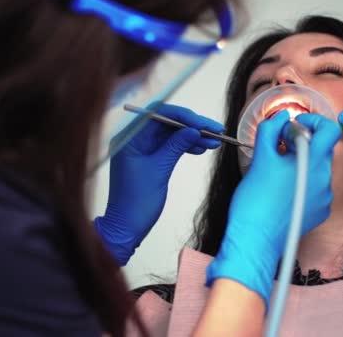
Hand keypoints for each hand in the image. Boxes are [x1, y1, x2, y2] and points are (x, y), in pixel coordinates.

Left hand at [95, 103, 223, 265]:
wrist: (126, 227)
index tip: (205, 124)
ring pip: (170, 134)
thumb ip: (175, 146)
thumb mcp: (159, 170)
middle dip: (191, 126)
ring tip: (213, 143)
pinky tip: (200, 149)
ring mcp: (140, 148)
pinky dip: (184, 146)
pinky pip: (168, 146)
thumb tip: (194, 129)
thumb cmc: (136, 202)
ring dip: (191, 136)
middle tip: (215, 131)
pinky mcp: (147, 158)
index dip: (184, 116)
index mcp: (129, 138)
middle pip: (166, 122)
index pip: (158, 114)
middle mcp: (132, 139)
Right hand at [206, 111, 341, 301]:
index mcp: (314, 163)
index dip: (313, 121)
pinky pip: (315, 188)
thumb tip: (281, 118)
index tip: (294, 124)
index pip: (330, 130)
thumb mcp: (260, 158)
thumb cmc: (256, 203)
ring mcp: (324, 198)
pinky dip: (301, 183)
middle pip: (321, 149)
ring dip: (300, 164)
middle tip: (279, 147)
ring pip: (316, 169)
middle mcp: (325, 180)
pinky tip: (281, 190)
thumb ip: (271, 130)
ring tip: (276, 171)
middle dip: (301, 143)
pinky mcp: (319, 212)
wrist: (255, 239)